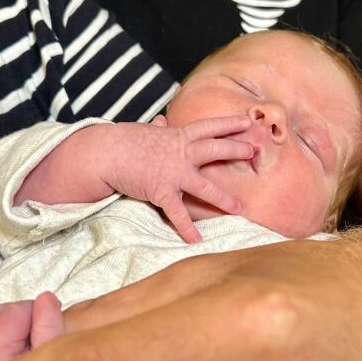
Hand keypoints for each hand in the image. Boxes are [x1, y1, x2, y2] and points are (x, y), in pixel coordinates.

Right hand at [101, 115, 252, 242]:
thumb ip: (158, 128)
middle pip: (214, 149)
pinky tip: (197, 240)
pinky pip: (178, 213)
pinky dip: (187, 229)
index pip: (209, 127)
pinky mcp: (162, 191)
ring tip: (239, 208)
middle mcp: (181, 153)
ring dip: (223, 198)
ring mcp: (173, 173)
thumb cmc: (124, 140)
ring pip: (205, 186)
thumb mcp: (145, 131)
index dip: (229, 124)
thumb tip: (161, 120)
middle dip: (236, 149)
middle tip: (255, 151)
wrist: (106, 153)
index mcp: (178, 136)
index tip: (247, 122)